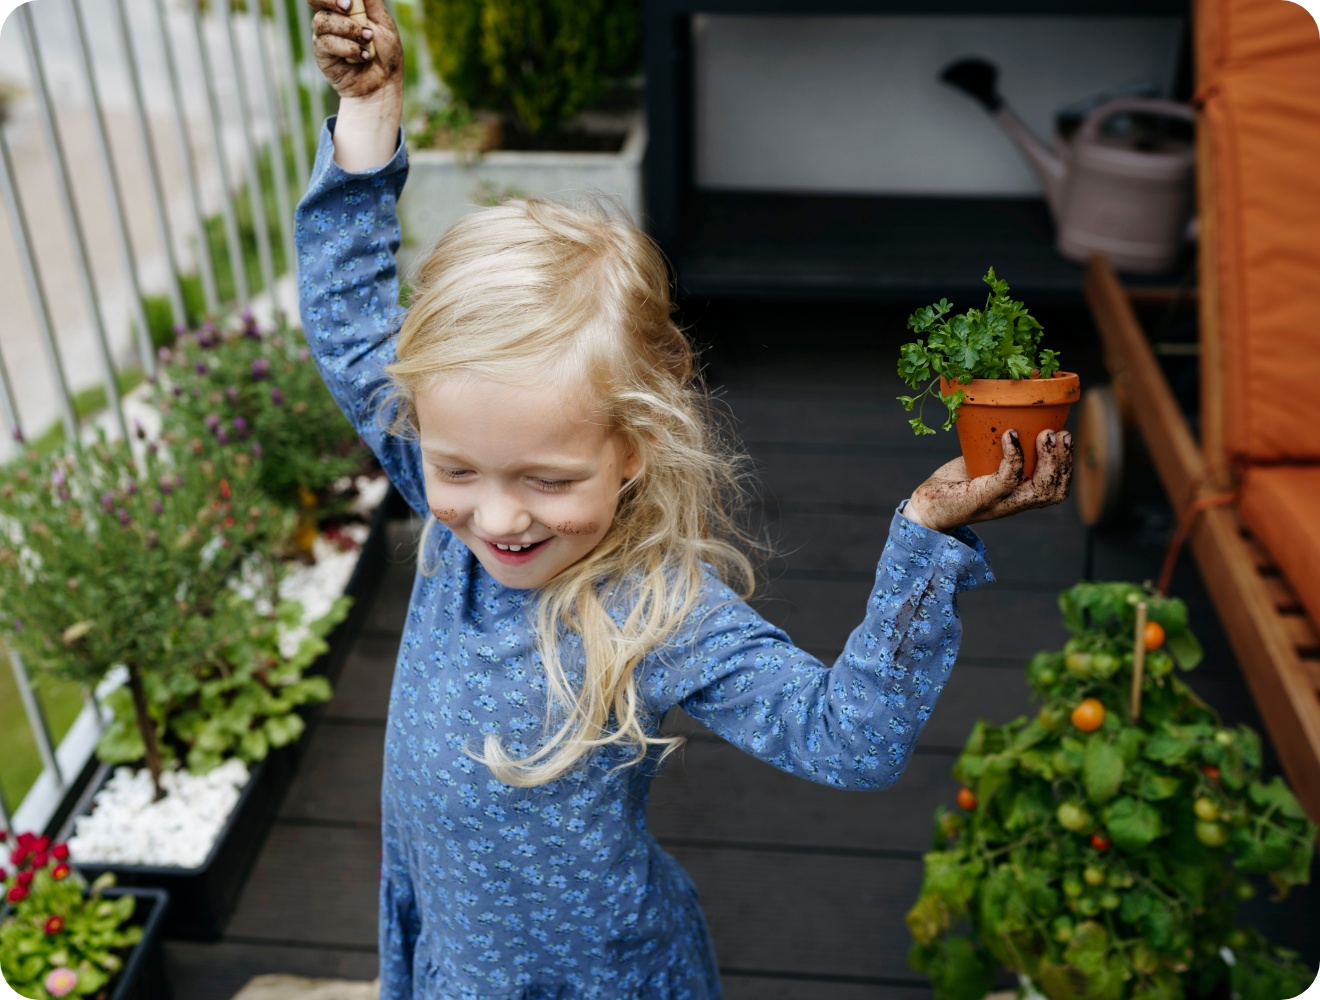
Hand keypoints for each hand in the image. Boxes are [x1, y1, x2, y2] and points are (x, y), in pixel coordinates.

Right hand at [308, 0, 402, 102]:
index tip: (350, 1)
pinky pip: (327, 43)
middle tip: (348, 7)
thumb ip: (371, 1)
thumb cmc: (386, 54)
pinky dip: (349, 48)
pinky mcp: (322, 54)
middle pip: (313, 0)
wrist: (384, 84)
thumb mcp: (384, 23)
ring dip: (349, 29)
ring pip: (323, 21)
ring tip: (368, 40)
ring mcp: (324, 36)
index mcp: (344, 8)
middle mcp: (331, 19)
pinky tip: (363, 56)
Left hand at [903, 427, 1072, 531]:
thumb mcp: (981, 463)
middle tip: (1059, 433)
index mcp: (1018, 495)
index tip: (1065, 436)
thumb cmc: (954, 483)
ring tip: (1044, 434)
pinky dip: (1013, 455)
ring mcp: (999, 503)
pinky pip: (1006, 479)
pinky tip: (1011, 435)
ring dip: (1047, 461)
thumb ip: (997, 449)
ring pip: (1037, 489)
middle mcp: (1013, 503)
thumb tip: (1012, 414)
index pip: (1055, 490)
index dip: (1067, 466)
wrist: (926, 506)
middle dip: (1063, 461)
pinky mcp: (981, 499)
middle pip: (1052, 491)